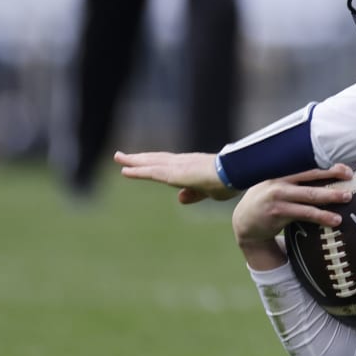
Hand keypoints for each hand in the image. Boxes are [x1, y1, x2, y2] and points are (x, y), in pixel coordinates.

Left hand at [114, 150, 235, 203]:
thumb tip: (179, 198)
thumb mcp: (211, 192)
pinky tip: (125, 170)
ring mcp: (178, 166)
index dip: (155, 162)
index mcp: (194, 166)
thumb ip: (194, 194)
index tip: (144, 161)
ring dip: (133, 160)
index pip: (169, 164)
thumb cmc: (231, 181)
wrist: (236, 173)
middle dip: (140, 158)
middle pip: (156, 159)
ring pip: (151, 162)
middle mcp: (183, 162)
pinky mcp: (174, 173)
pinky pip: (151, 172)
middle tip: (122, 156)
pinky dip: (137, 171)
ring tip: (119, 157)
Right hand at [232, 166, 354, 246]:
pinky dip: (321, 216)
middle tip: (351, 178)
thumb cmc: (267, 200)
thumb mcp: (276, 184)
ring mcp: (278, 198)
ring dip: (330, 197)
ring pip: (309, 196)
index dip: (328, 165)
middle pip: (310, 176)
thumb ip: (295, 178)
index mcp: (282, 172)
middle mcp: (280, 182)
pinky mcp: (278, 213)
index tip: (346, 168)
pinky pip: (304, 214)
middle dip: (332, 176)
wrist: (244, 222)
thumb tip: (327, 173)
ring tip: (347, 198)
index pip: (307, 165)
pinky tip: (334, 220)